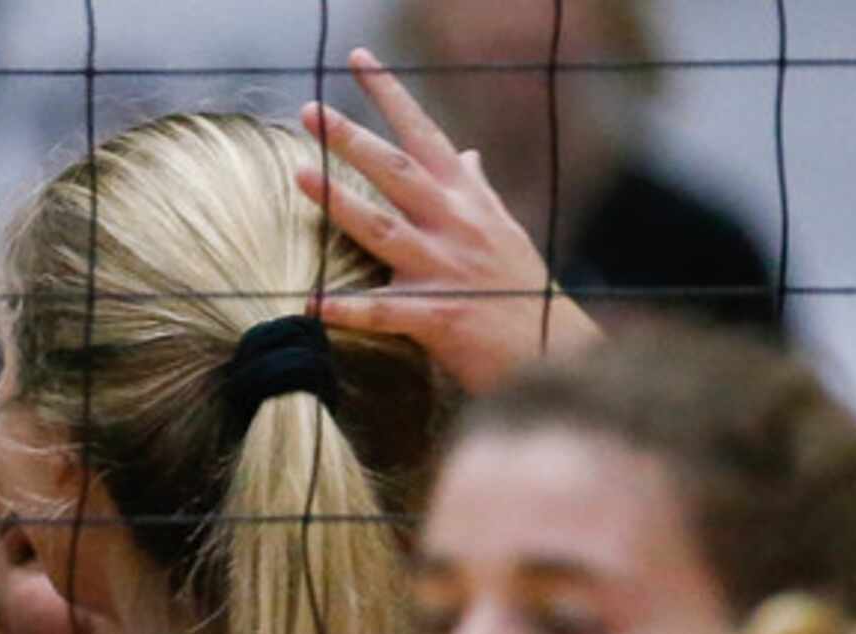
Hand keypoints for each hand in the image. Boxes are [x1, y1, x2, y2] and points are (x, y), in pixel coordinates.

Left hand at [294, 48, 603, 393]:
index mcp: (468, 200)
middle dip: (352, 139)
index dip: (391, 95)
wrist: (556, 350)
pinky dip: (348, 309)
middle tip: (310, 110)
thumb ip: (477, 189)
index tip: (358, 59)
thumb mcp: (503, 228)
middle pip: (397, 172)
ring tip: (299, 176)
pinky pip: (385, 313)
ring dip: (340, 203)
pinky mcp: (442, 318)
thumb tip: (466, 152)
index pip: (425, 134)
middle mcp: (457, 225)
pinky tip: (311, 303)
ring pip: (385, 228)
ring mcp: (448, 270)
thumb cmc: (520, 289)